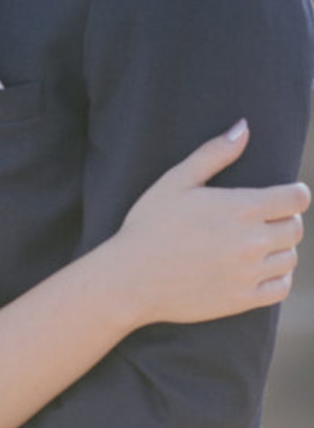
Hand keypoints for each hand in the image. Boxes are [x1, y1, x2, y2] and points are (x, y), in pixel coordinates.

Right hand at [116, 120, 308, 326]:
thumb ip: (214, 153)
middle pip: (295, 228)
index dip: (293, 194)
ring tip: (253, 245)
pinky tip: (256, 269)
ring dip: (278, 249)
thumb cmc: (149, 225)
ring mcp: (249, 273)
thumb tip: (244, 127)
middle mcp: (252, 241)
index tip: (282, 197)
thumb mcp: (175, 181)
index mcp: (241, 208)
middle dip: (283, 220)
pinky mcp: (242, 299)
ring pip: (290, 258)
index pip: (297, 198)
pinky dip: (276, 277)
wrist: (130, 278)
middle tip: (260, 221)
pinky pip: (281, 287)